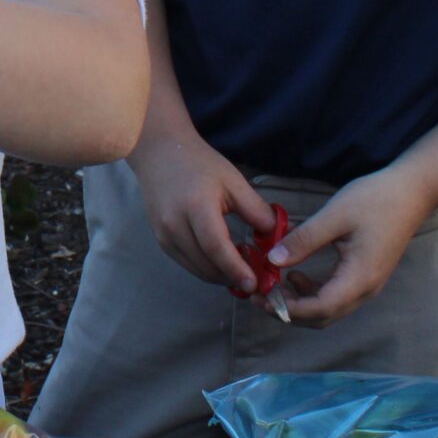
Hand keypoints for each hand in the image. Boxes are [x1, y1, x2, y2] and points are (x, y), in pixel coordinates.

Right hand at [131, 140, 279, 291]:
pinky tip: (223, 262)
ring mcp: (164, 235)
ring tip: (242, 271)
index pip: (216, 247)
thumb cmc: (199, 164)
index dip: (236, 269)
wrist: (159, 153)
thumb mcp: (234, 182)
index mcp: (196, 206)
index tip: (255, 283)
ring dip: (221, 276)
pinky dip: (207, 268)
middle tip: (257, 280)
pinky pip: (187, 263)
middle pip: (206, 264)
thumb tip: (277, 238)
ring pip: (197, 269)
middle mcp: (174, 224)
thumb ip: (256, 210)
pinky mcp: (161, 240)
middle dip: (233, 278)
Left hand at [263, 168, 435, 326]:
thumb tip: (273, 261)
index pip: (321, 309)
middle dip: (290, 312)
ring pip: (329, 309)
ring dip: (300, 304)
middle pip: (323, 317)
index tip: (263, 298)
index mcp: (359, 277)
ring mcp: (367, 284)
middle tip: (260, 297)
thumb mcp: (334, 216)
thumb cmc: (376, 200)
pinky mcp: (365, 276)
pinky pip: (335, 296)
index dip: (290, 309)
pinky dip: (312, 293)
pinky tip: (295, 275)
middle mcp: (366, 289)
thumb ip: (304, 240)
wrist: (412, 192)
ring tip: (274, 285)